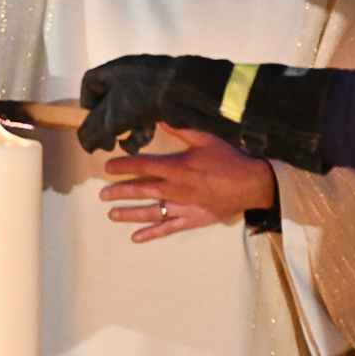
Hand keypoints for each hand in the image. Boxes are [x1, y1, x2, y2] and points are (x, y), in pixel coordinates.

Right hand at [78, 54, 177, 153]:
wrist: (183, 91)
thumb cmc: (139, 100)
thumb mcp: (109, 120)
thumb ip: (91, 133)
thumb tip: (88, 144)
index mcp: (111, 71)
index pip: (89, 83)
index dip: (87, 104)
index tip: (90, 123)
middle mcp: (129, 74)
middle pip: (111, 102)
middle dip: (110, 126)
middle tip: (111, 143)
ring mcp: (149, 83)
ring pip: (131, 111)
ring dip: (128, 132)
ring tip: (132, 146)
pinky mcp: (165, 94)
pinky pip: (148, 111)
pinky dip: (144, 126)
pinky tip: (147, 139)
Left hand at [101, 126, 274, 242]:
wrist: (250, 184)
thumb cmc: (229, 160)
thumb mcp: (206, 139)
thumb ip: (181, 129)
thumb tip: (160, 117)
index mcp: (177, 167)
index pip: (144, 166)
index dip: (124, 166)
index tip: (108, 167)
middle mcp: (175, 189)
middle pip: (142, 190)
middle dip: (120, 191)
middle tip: (103, 194)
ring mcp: (182, 207)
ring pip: (150, 211)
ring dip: (129, 213)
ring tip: (111, 214)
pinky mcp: (191, 219)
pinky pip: (168, 228)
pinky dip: (151, 233)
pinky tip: (136, 238)